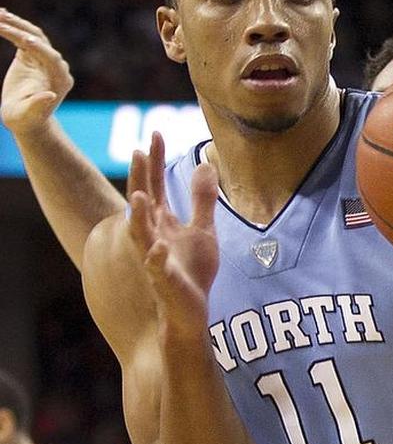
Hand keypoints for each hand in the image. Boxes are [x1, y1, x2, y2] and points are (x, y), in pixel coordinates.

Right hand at [0, 10, 73, 137]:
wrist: (26, 118)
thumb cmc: (25, 119)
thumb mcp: (28, 115)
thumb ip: (38, 105)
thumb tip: (49, 96)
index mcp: (60, 79)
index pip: (51, 58)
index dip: (39, 48)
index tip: (25, 40)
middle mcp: (57, 66)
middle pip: (41, 42)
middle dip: (22, 30)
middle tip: (2, 19)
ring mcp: (45, 58)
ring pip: (32, 35)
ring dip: (16, 23)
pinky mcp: (33, 55)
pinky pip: (24, 37)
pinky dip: (13, 28)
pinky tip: (0, 18)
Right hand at [127, 133, 219, 341]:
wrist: (191, 311)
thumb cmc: (192, 272)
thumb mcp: (203, 229)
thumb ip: (202, 199)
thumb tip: (205, 164)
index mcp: (162, 222)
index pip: (155, 184)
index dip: (155, 160)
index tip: (155, 132)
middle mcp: (153, 235)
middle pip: (144, 201)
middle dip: (141, 178)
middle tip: (138, 150)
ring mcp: (156, 258)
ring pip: (141, 234)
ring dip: (139, 215)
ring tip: (138, 195)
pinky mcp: (164, 281)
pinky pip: (156, 268)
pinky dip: (155, 258)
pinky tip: (158, 248)